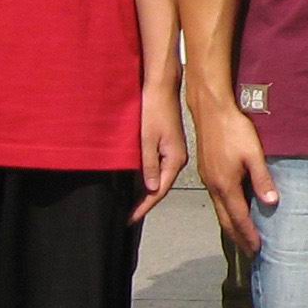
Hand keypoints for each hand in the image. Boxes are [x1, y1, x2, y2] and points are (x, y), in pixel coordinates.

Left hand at [132, 81, 187, 222]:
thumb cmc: (154, 110)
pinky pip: (160, 168)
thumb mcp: (147, 140)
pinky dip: (150, 178)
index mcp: (175, 159)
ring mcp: (174, 152)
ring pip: (160, 178)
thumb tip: (151, 189)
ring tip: (133, 205)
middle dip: (146, 203)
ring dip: (148, 192)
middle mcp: (178, 159)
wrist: (161, 88)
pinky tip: (141, 183)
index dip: (144, 206)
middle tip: (129, 216)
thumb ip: (149, 165)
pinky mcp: (169, 146)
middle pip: (161, 187)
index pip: (159, 191)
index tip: (131, 219)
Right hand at [192, 102, 276, 254]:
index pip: (238, 218)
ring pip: (219, 211)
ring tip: (241, 237)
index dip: (248, 234)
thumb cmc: (235, 130)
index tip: (257, 249)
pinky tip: (232, 210)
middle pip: (225, 220)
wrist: (212, 111)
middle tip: (249, 252)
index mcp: (226, 185)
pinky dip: (225, 212)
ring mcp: (208, 180)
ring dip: (230, 226)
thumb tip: (272, 204)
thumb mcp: (254, 154)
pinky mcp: (207, 172)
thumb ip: (262, 179)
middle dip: (237, 238)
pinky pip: (216, 200)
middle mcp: (214, 187)